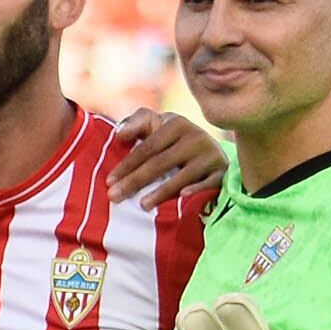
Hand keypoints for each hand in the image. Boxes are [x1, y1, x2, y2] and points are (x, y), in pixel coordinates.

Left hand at [109, 109, 227, 206]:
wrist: (208, 150)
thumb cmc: (171, 140)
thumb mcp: (156, 125)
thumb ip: (137, 123)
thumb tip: (119, 134)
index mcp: (176, 124)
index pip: (147, 148)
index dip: (126, 165)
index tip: (108, 182)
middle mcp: (196, 137)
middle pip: (160, 163)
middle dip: (135, 181)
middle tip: (114, 197)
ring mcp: (211, 154)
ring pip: (181, 176)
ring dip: (161, 192)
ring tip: (142, 206)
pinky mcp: (222, 171)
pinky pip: (208, 183)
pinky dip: (196, 190)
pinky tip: (182, 198)